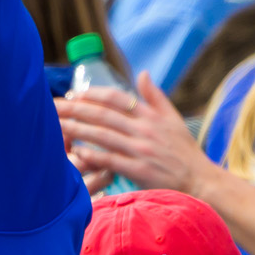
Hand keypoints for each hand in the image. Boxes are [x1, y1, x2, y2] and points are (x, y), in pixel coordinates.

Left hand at [55, 70, 208, 194]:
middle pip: (104, 115)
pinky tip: (76, 151)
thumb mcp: (174, 120)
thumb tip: (142, 73)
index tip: (74, 94)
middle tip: (52, 106)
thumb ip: (156, 96)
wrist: (201, 181)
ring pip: (103, 135)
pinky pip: (111, 160)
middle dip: (76, 108)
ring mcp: (142, 150)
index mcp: (152, 116)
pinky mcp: (140, 170)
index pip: (118, 98)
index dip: (94, 94)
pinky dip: (93, 154)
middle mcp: (145, 130)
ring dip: (78, 129)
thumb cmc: (185, 152)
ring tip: (57, 125)